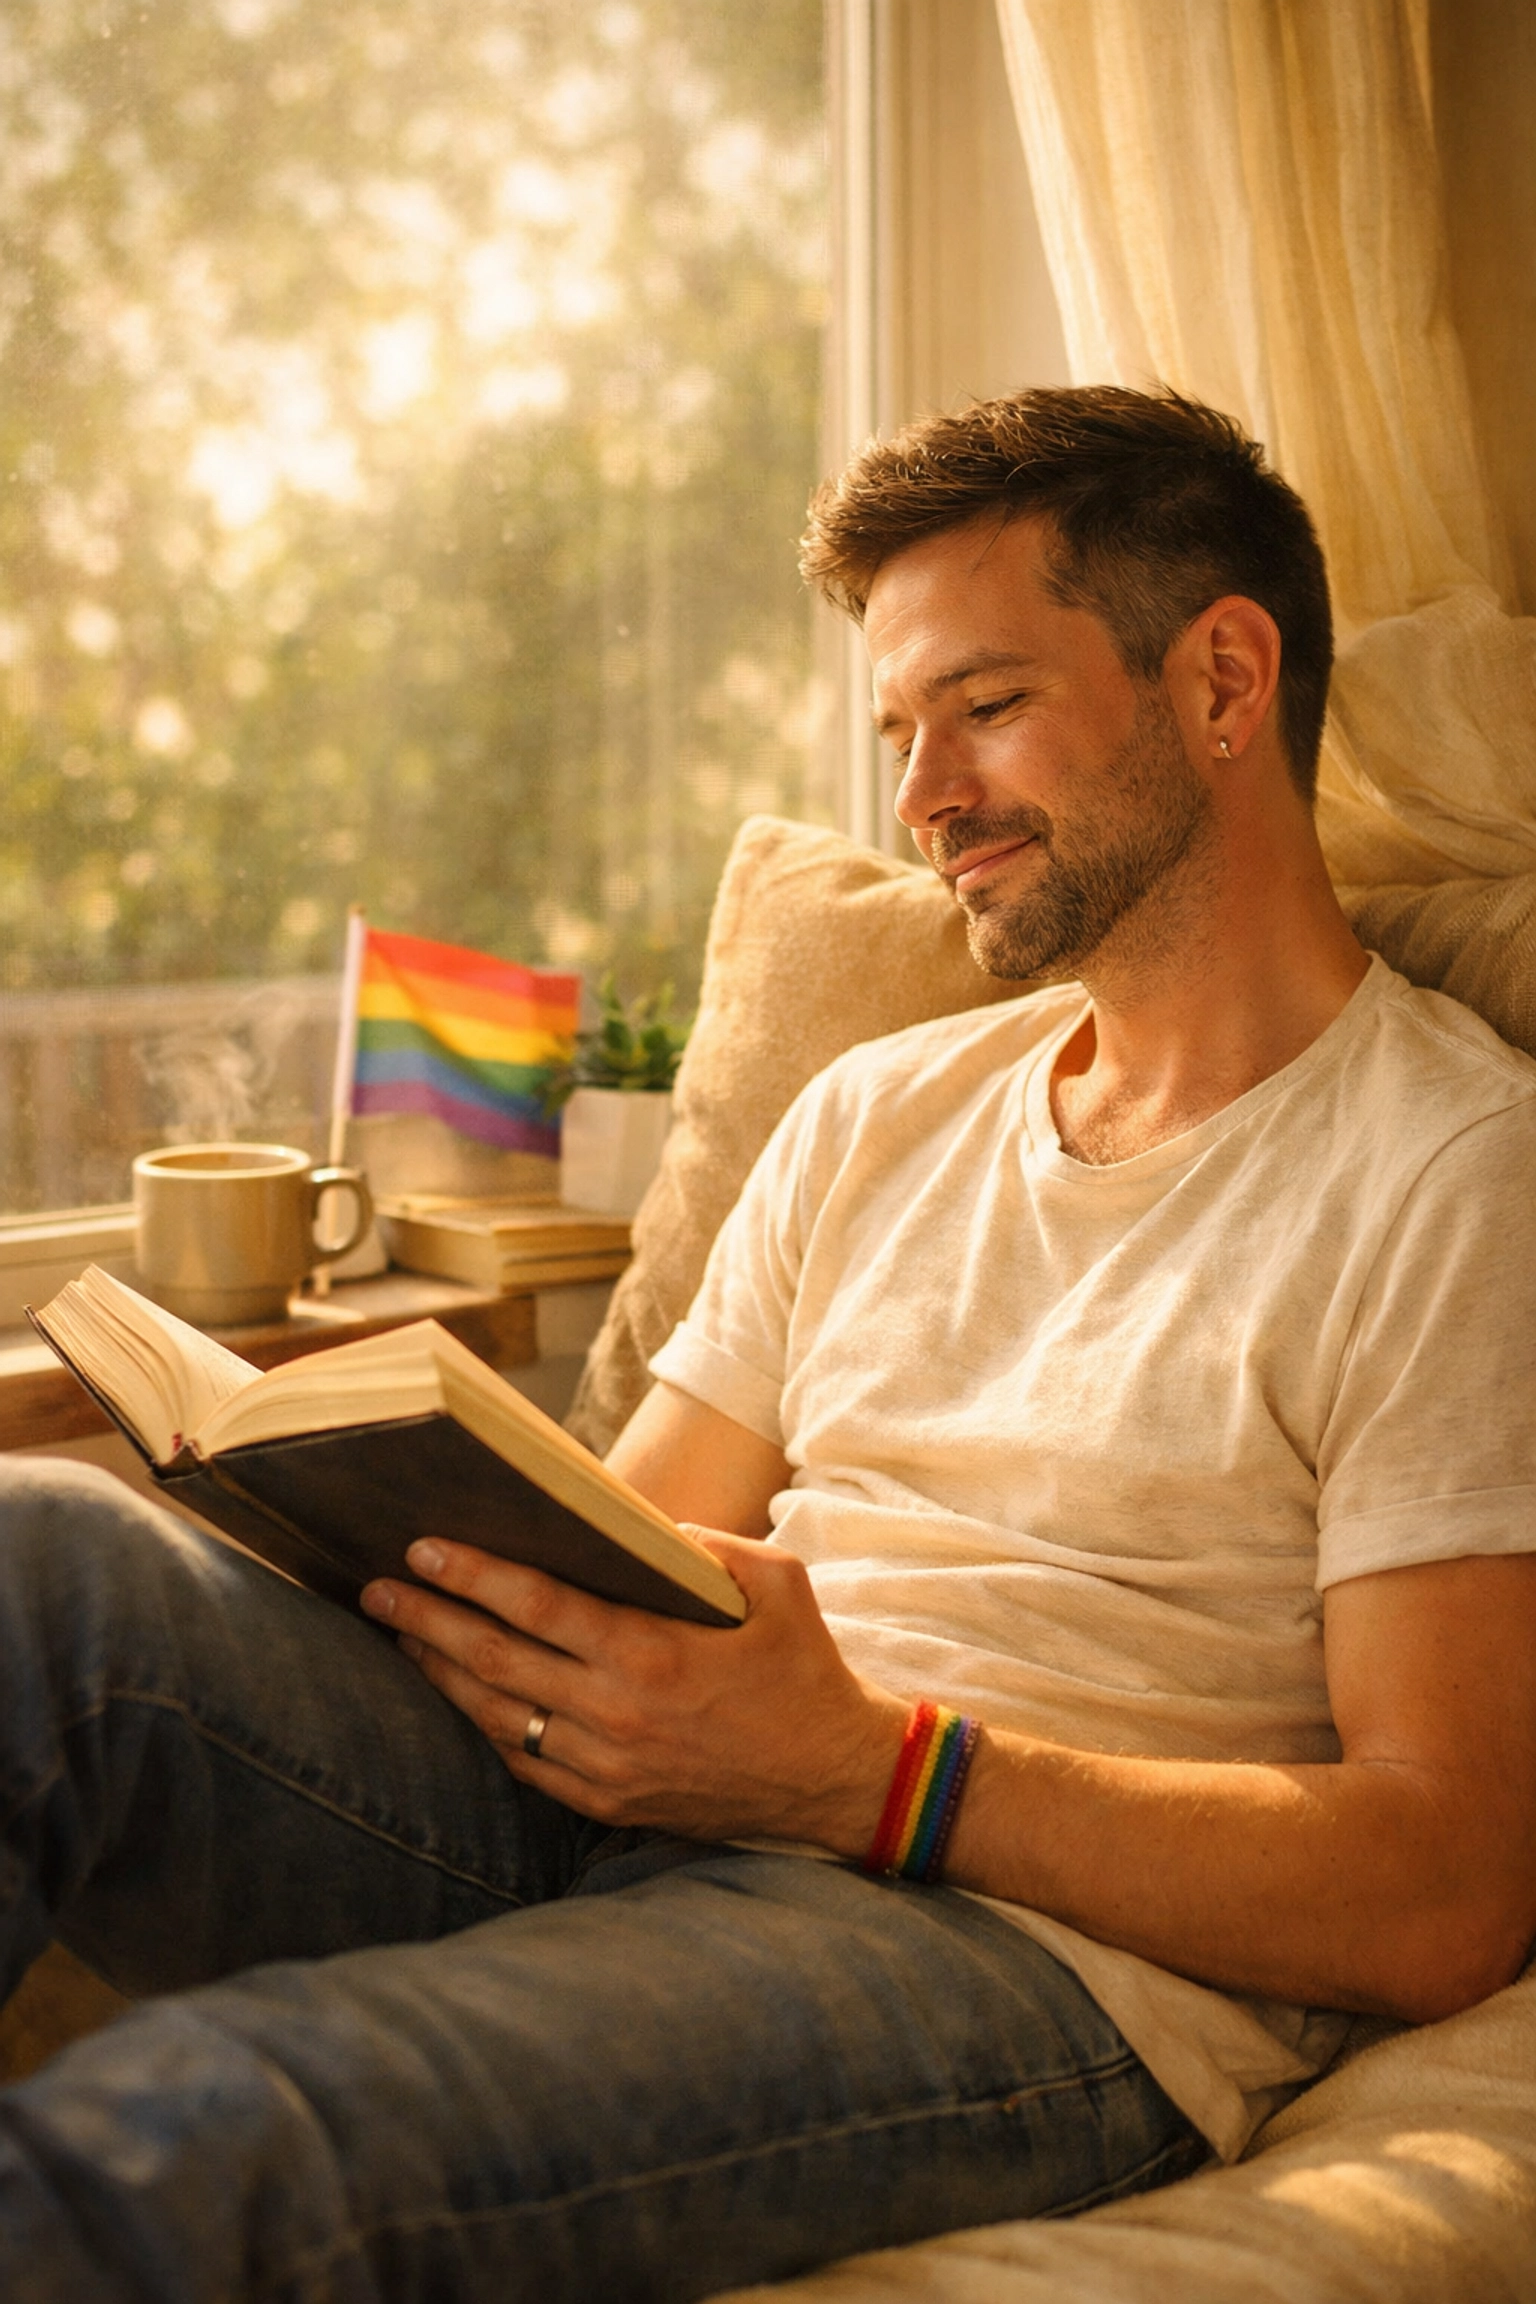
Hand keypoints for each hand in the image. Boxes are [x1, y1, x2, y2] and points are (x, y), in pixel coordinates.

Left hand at [360, 1535, 907, 1853]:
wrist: (837, 1780)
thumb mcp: (775, 1582)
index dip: (472, 1575)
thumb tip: (634, 1525)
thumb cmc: (806, 1669)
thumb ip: (703, 1546)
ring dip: (441, 1674)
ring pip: (498, 1717)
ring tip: (399, 1637)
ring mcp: (609, 1767)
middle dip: (426, 1620)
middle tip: (375, 1588)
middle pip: (495, 1661)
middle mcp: (619, 1713)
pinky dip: (485, 1729)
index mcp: (654, 1652)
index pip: (537, 1606)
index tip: (421, 1547)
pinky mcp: (611, 1805)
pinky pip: (527, 1765)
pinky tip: (459, 1697)